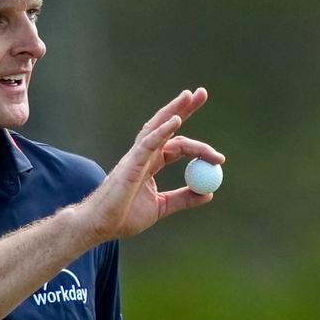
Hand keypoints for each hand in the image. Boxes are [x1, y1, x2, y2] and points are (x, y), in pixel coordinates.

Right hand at [81, 88, 224, 241]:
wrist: (101, 225)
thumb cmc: (123, 216)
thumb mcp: (161, 207)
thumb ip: (183, 199)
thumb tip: (209, 194)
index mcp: (150, 164)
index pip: (176, 144)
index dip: (197, 145)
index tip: (218, 157)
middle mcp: (144, 155)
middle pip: (167, 126)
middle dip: (184, 108)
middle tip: (202, 93)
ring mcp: (136, 157)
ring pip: (157, 128)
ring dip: (174, 111)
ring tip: (189, 96)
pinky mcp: (131, 164)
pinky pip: (148, 144)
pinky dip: (162, 131)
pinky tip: (176, 121)